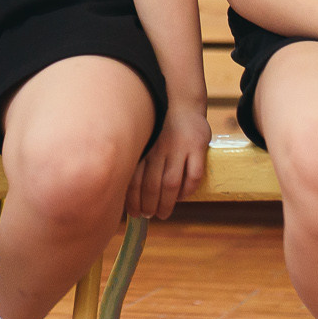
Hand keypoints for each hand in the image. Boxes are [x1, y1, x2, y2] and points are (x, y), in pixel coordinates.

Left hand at [129, 105, 209, 219]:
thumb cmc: (158, 129)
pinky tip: (182, 196)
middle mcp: (159, 148)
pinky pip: (193, 175)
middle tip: (149, 216)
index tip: (133, 213)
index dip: (133, 200)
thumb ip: (136, 161)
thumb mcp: (143, 140)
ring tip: (162, 214)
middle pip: (153, 185)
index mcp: (143, 147)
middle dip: (149, 205)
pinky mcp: (198, 147)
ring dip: (167, 203)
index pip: (134, 179)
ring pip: (172, 183)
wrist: (181, 103)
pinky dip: (188, 190)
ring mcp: (179, 147)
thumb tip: (120, 191)